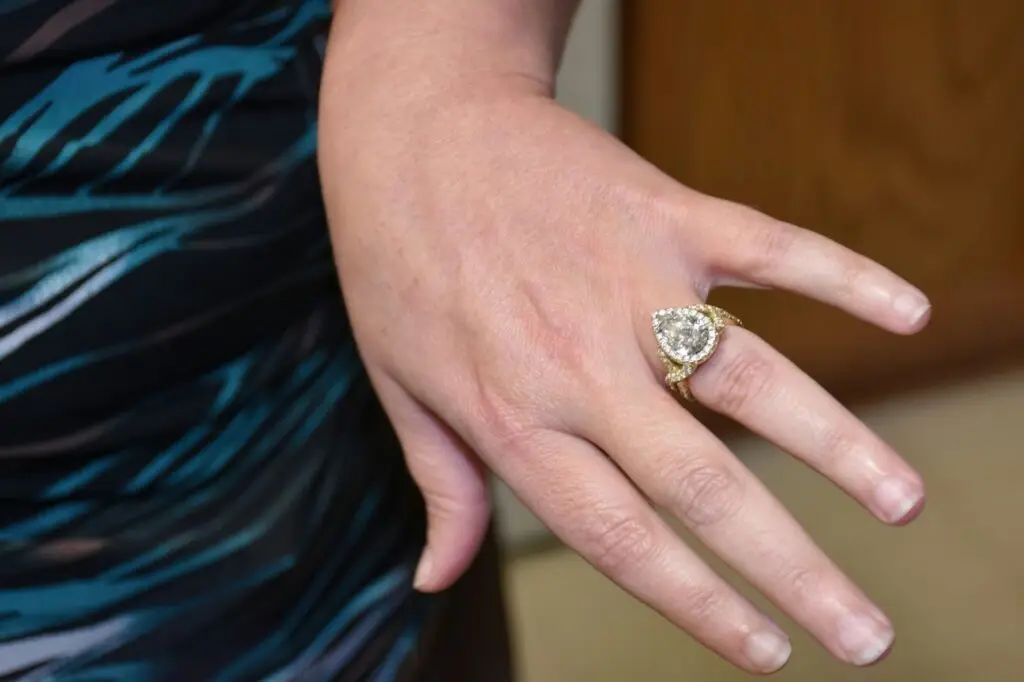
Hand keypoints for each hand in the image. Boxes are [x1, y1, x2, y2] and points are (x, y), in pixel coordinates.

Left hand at [318, 67, 927, 672]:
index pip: (622, 539)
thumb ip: (439, 483)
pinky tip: (904, 312)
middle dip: (793, 568)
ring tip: (903, 503)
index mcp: (516, 419)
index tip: (766, 654)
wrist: (412, 125)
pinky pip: (768, 251)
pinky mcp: (666, 214)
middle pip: (704, 486)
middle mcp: (583, 366)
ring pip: (752, 379)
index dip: (699, 606)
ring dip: (836, 444)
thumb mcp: (395, 382)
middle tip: (866, 633)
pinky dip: (840, 277)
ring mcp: (632, 285)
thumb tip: (434, 578)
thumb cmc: (396, 259)